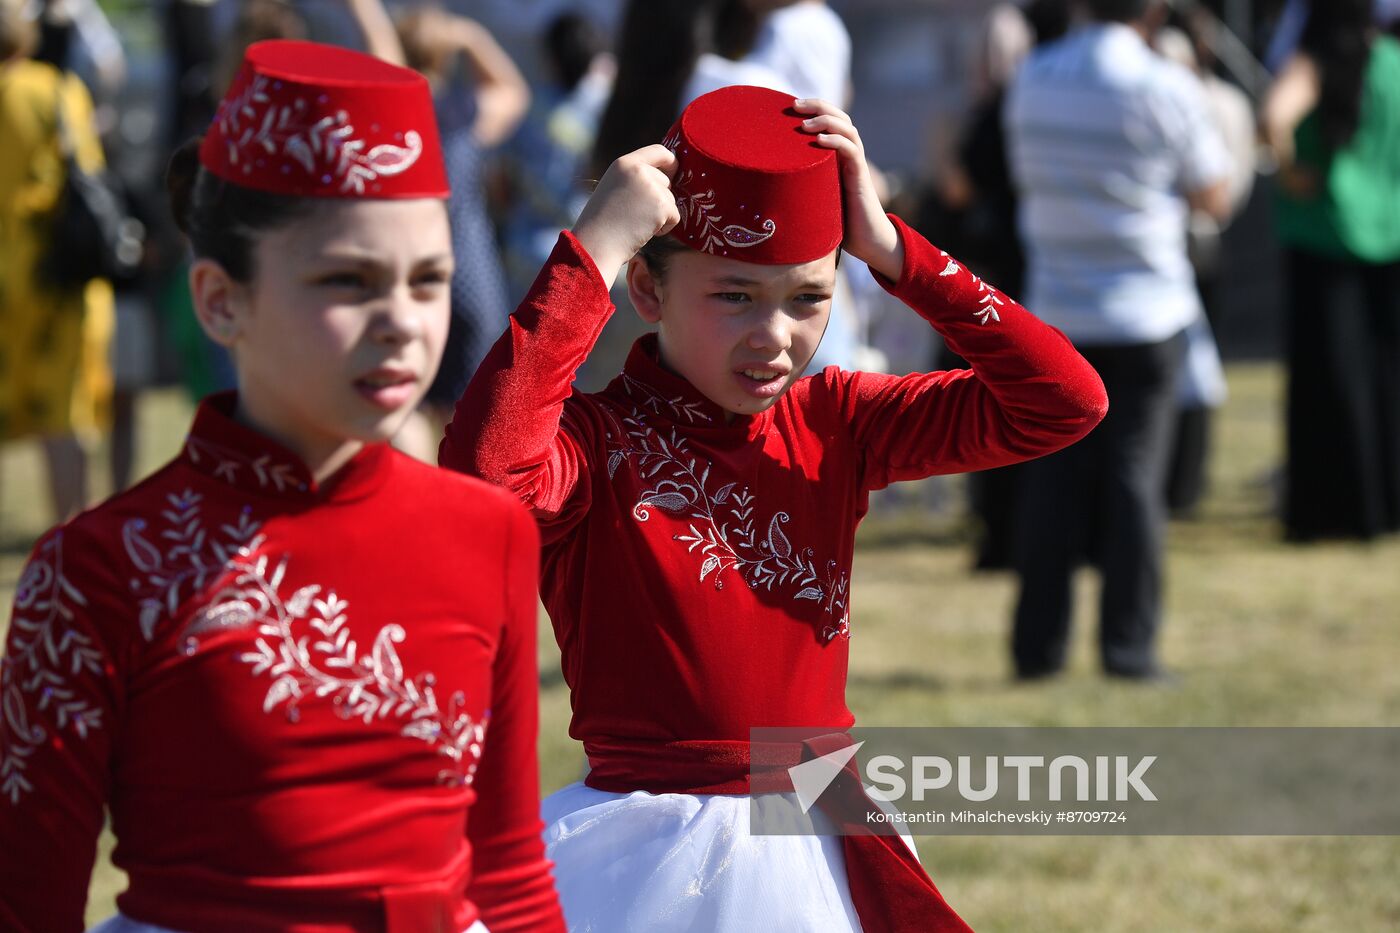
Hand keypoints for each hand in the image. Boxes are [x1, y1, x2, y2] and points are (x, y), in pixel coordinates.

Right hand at [571, 145, 679, 283]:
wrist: (596, 244)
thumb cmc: (602, 223)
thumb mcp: (614, 188)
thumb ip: (635, 179)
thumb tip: (666, 180)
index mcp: (624, 163)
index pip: (659, 151)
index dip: (670, 162)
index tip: (674, 172)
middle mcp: (639, 170)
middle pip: (666, 181)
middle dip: (658, 199)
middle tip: (636, 214)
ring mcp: (651, 187)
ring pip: (671, 200)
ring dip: (660, 215)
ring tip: (636, 223)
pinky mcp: (661, 206)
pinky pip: (675, 216)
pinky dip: (664, 227)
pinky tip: (643, 231)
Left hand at [794, 98, 903, 280]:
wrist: (867, 241)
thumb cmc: (838, 223)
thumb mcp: (813, 198)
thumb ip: (797, 187)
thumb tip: (760, 190)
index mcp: (837, 155)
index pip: (829, 120)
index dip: (813, 108)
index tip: (789, 105)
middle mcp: (848, 155)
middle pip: (839, 117)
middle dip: (817, 106)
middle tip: (794, 104)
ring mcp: (856, 164)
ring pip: (847, 128)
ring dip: (826, 121)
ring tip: (805, 124)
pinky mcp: (861, 177)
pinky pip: (852, 151)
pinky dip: (837, 141)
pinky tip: (820, 141)